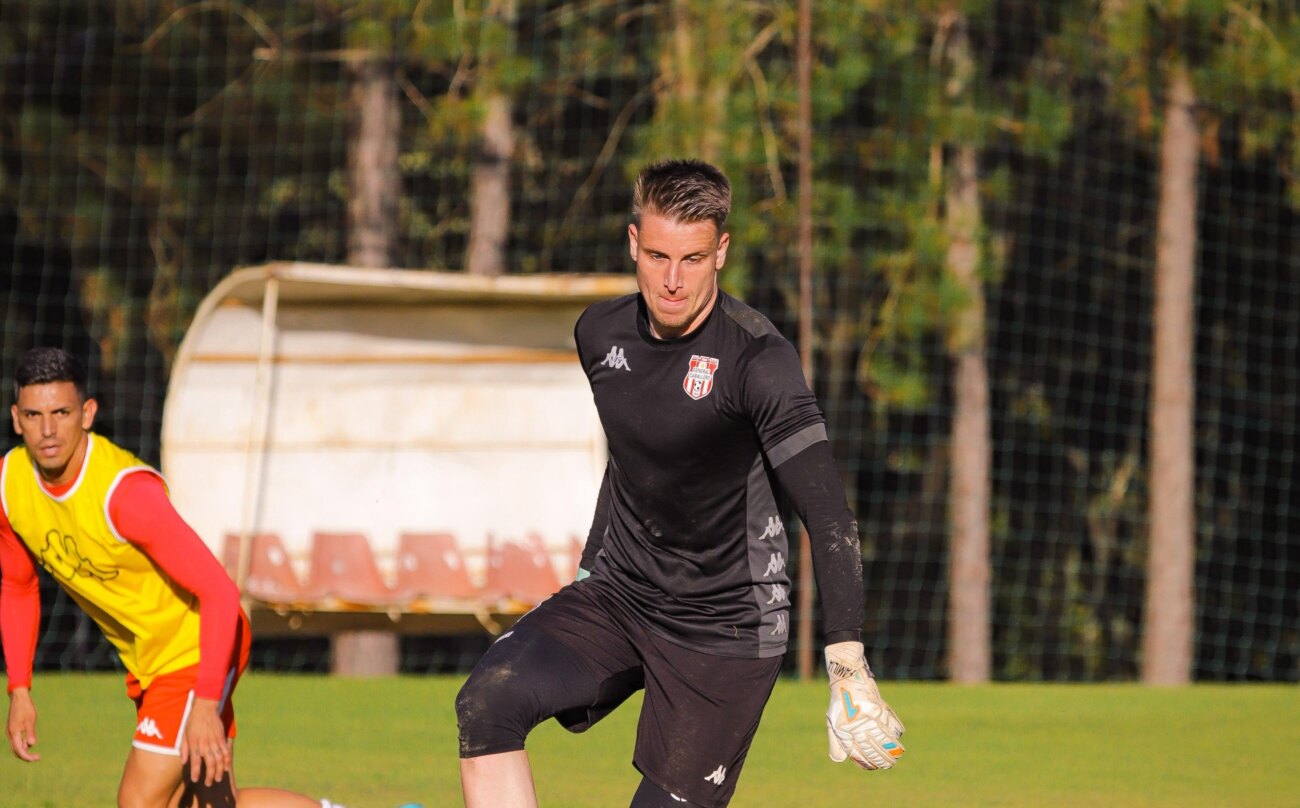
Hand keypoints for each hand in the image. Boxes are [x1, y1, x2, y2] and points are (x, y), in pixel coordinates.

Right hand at [6, 687, 39, 761]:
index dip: (27, 756)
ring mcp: (11, 732)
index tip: (36, 758)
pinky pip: (17, 740)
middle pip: (16, 750)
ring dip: (24, 750)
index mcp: (14, 732)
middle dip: (26, 755)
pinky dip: (23, 744)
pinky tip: (30, 743)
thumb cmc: (26, 708)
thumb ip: (30, 733)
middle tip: (37, 757)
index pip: (19, 749)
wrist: (19, 698)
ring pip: (16, 746)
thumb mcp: (30, 720)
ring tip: (35, 753)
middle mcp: (10, 734)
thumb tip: (31, 745)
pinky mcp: (13, 729)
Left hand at [180, 698, 230, 785]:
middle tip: (208, 783)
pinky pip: (226, 751)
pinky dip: (227, 760)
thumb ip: (184, 749)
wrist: (205, 707)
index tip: (195, 780)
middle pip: (209, 764)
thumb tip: (184, 762)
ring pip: (219, 760)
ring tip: (218, 778)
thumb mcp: (184, 735)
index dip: (196, 772)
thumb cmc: (192, 721)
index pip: (195, 762)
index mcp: (194, 744)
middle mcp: (205, 744)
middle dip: (209, 775)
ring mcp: (215, 741)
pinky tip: (225, 767)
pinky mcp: (221, 737)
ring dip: (219, 770)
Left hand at [824, 641, 904, 769]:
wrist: (847, 677)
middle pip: (873, 749)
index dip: (867, 763)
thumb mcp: (832, 721)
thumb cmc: (840, 702)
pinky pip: (891, 725)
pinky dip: (896, 733)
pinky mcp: (879, 708)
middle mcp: (855, 725)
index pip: (857, 753)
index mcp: (843, 730)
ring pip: (884, 740)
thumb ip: (836, 742)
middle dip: (882, 760)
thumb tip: (839, 760)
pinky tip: (897, 737)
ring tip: (896, 757)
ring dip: (892, 751)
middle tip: (889, 764)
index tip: (874, 767)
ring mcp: (868, 717)